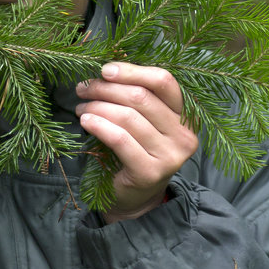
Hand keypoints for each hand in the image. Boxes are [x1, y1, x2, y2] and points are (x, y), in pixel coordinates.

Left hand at [75, 62, 198, 223]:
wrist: (135, 198)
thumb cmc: (136, 152)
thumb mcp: (144, 122)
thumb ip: (136, 98)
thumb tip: (105, 71)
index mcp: (186, 116)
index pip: (163, 82)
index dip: (132, 71)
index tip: (105, 69)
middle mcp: (184, 135)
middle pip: (141, 98)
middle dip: (107, 88)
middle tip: (84, 88)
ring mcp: (170, 156)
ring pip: (128, 117)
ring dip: (98, 107)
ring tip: (82, 108)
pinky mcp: (150, 172)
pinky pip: (120, 139)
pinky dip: (99, 126)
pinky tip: (85, 122)